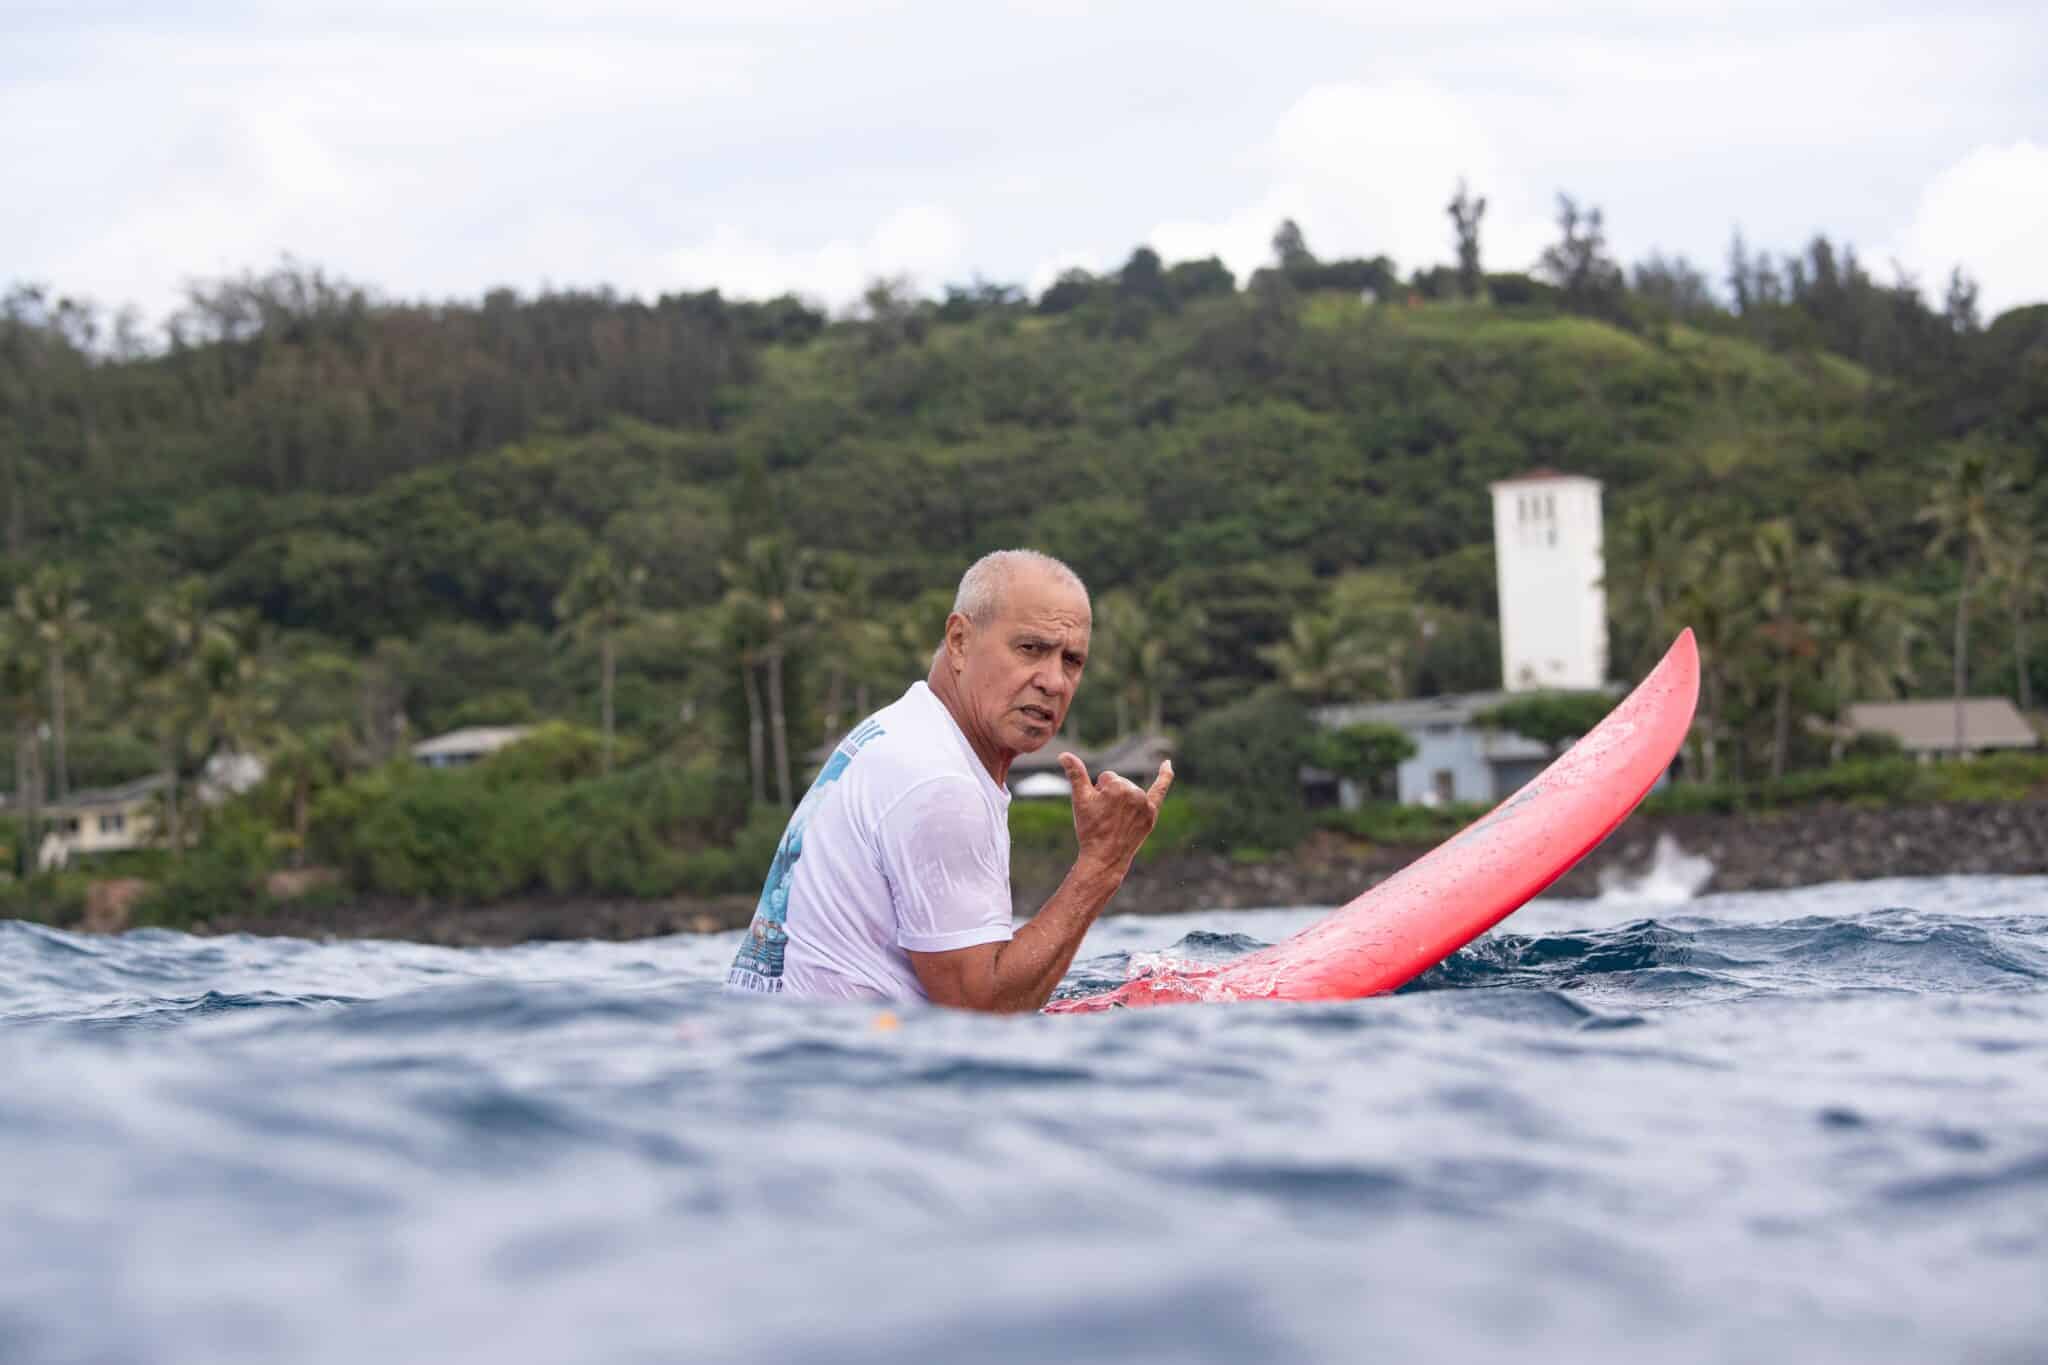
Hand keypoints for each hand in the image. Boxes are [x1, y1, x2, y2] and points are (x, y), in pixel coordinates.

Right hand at [1059, 754, 1173, 876]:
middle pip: (1119, 783)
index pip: (1106, 777)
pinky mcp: (1152, 814)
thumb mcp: (1080, 800)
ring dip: (1123, 800)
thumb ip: (1075, 773)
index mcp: (1117, 786)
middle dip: (1110, 796)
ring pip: (1131, 790)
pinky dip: (1165, 775)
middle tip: (1105, 817)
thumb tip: (1064, 754)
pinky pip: (1160, 790)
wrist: (1104, 857)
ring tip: (1116, 821)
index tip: (1097, 809)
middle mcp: (1135, 792)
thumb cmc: (1090, 829)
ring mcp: (1145, 803)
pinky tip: (1167, 763)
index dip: (1098, 792)